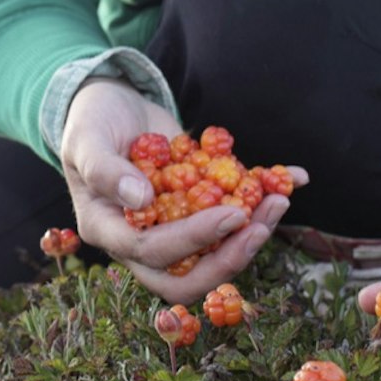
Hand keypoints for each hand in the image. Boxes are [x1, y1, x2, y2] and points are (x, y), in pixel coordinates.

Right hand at [61, 79, 302, 304]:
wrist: (110, 103)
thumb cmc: (90, 122)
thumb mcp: (86, 139)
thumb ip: (105, 169)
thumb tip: (140, 199)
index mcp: (110, 229)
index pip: (153, 253)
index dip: (194, 241)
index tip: (230, 215)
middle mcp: (143, 239)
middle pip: (188, 276)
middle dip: (229, 259)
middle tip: (259, 227)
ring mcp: (174, 226)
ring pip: (216, 253)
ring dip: (252, 233)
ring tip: (279, 200)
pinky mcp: (199, 207)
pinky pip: (235, 216)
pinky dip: (265, 196)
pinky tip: (293, 177)